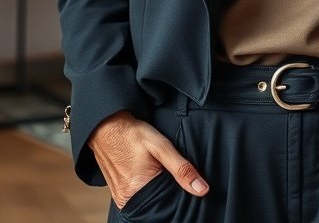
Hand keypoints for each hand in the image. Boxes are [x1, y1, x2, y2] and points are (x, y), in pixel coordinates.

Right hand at [88, 110, 209, 208]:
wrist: (105, 125)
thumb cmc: (132, 133)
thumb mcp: (161, 146)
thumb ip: (182, 168)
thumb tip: (202, 189)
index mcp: (137, 191)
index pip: (168, 204)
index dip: (178, 193)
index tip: (180, 180)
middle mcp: (126, 199)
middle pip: (157, 204)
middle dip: (166, 192)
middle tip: (165, 170)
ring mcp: (119, 197)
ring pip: (147, 201)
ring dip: (155, 190)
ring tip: (156, 171)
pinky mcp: (116, 193)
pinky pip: (136, 197)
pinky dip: (145, 189)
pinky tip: (147, 175)